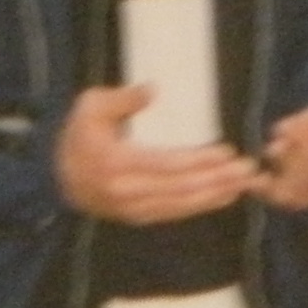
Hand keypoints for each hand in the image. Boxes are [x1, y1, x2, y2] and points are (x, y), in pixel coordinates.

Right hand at [55, 82, 257, 224]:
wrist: (58, 179)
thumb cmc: (79, 136)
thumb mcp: (90, 106)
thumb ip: (122, 98)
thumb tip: (153, 90)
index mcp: (116, 163)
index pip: (167, 164)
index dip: (200, 160)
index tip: (227, 151)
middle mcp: (127, 191)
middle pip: (181, 188)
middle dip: (218, 179)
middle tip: (249, 169)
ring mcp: (133, 209)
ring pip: (182, 205)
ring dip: (216, 194)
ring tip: (244, 183)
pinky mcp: (139, 217)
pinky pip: (175, 213)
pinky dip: (202, 205)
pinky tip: (223, 196)